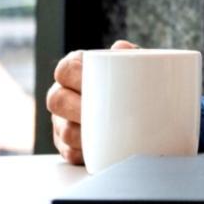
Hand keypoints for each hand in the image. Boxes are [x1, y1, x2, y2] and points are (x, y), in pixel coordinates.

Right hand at [45, 39, 138, 163]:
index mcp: (76, 70)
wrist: (148, 108)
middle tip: (100, 113)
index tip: (93, 81)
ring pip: (63, 131)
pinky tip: (103, 150)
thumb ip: (129, 55)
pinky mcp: (68, 147)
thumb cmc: (135, 81)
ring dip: (83, 135)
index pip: (64, 69)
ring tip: (106, 134)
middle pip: (55, 100)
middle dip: (76, 108)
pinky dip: (87, 153)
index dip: (74, 75)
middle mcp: (64, 95)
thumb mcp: (136, 64)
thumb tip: (120, 49)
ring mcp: (63, 122)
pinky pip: (71, 153)